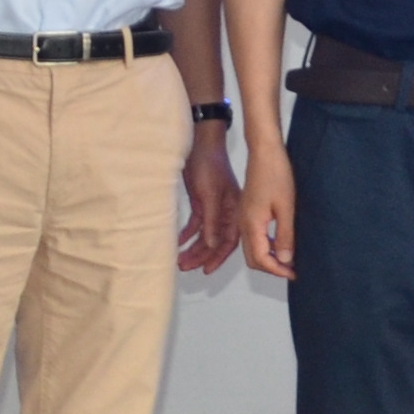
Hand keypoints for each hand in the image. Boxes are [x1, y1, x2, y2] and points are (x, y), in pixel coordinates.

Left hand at [177, 127, 244, 272]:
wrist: (200, 144)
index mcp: (234, 210)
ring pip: (204, 235)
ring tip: (179, 260)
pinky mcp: (202, 203)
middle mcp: (225, 212)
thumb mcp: (210, 195)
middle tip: (185, 267)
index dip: (218, 257)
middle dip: (201, 255)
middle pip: (215, 241)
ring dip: (192, 247)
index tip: (206, 270)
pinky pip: (195, 225)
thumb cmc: (210, 165)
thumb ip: (212, 221)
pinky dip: (187, 234)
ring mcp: (213, 208)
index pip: (228, 240)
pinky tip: (178, 242)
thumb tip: (213, 244)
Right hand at [240, 142, 302, 279]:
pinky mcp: (247, 212)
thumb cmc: (276, 174)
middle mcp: (243, 224)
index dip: (277, 270)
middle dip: (271, 268)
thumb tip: (285, 260)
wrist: (264, 152)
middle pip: (253, 259)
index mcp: (251, 225)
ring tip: (289, 259)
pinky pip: (253, 236)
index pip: (261, 259)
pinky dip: (266, 245)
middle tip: (292, 270)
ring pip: (252, 248)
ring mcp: (243, 218)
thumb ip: (285, 236)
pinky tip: (281, 241)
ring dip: (268, 257)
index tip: (294, 274)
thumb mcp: (286, 207)